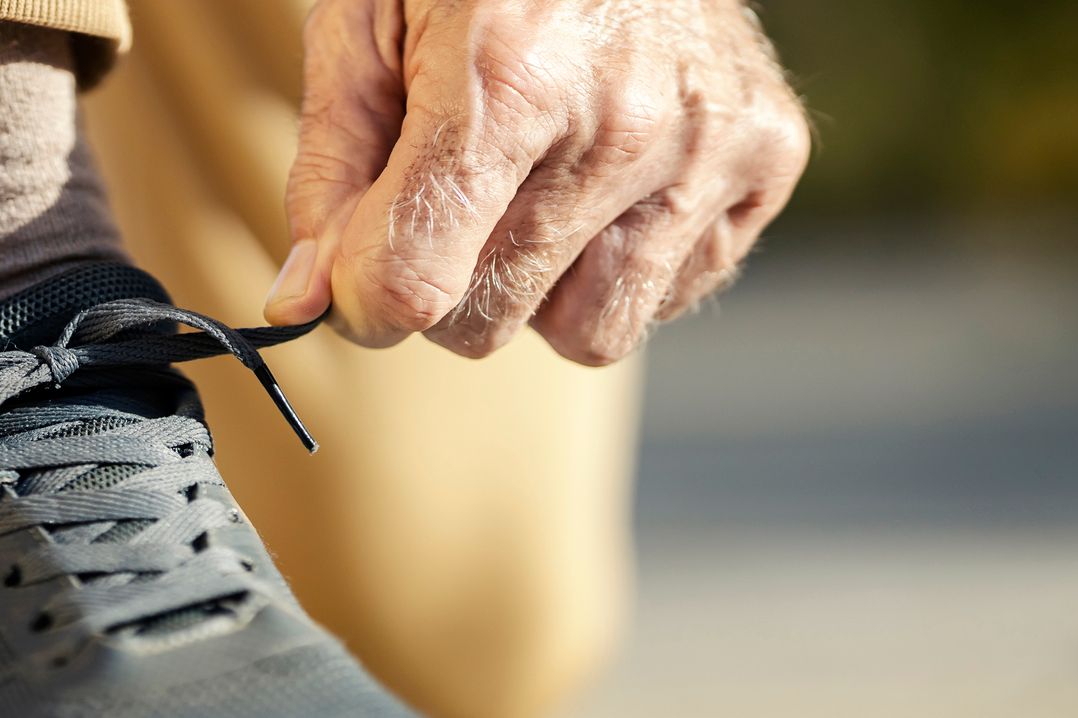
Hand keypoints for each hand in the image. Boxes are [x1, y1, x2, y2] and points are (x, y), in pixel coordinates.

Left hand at [269, 0, 809, 362]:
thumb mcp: (364, 22)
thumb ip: (331, 169)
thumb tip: (305, 301)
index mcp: (507, 77)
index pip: (416, 282)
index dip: (360, 299)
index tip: (353, 273)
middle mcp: (623, 123)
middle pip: (486, 321)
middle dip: (443, 283)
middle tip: (446, 197)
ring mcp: (709, 146)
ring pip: (587, 334)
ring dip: (538, 290)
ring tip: (529, 189)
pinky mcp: (771, 157)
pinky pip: (669, 296)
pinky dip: (621, 262)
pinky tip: (603, 177)